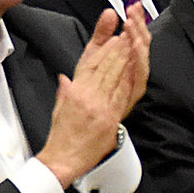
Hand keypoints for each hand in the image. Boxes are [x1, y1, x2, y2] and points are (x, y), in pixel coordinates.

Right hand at [36, 8, 151, 184]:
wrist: (62, 159)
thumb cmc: (61, 137)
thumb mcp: (58, 108)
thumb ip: (65, 91)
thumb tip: (66, 80)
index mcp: (74, 92)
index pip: (90, 64)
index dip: (104, 49)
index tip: (113, 37)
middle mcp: (86, 97)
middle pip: (105, 66)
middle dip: (117, 48)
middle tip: (127, 33)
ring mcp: (99, 107)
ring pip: (115, 76)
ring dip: (125, 58)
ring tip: (132, 43)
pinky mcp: (109, 119)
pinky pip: (121, 95)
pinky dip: (128, 79)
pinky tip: (134, 69)